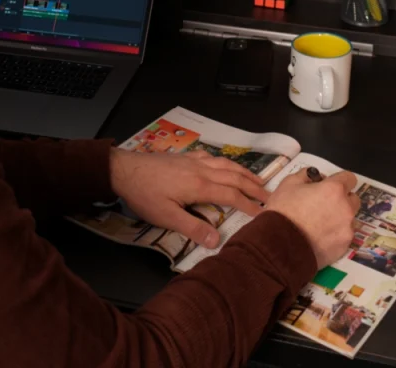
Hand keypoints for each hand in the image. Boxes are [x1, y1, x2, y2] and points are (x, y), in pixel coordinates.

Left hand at [109, 149, 268, 248]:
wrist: (124, 169)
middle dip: (253, 186)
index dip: (250, 205)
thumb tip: (217, 239)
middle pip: (234, 176)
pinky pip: (211, 157)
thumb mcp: (166, 216)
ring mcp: (192, 161)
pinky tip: (223, 164)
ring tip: (256, 179)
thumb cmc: (144, 194)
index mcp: (200, 186)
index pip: (232, 195)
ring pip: (225, 164)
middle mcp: (201, 170)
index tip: (265, 214)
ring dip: (243, 172)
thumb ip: (192, 227)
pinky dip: (224, 161)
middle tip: (270, 195)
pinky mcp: (184, 157)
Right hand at [265, 169, 360, 267]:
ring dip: (339, 217)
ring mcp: (347, 229)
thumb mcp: (288, 183)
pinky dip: (335, 234)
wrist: (282, 244)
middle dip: (342, 199)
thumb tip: (313, 176)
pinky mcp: (344, 246)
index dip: (339, 179)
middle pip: (353, 199)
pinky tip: (319, 236)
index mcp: (334, 190)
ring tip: (320, 223)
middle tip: (323, 203)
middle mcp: (346, 208)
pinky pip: (343, 235)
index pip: (349, 178)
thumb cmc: (284, 210)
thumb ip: (305, 175)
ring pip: (349, 219)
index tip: (329, 184)